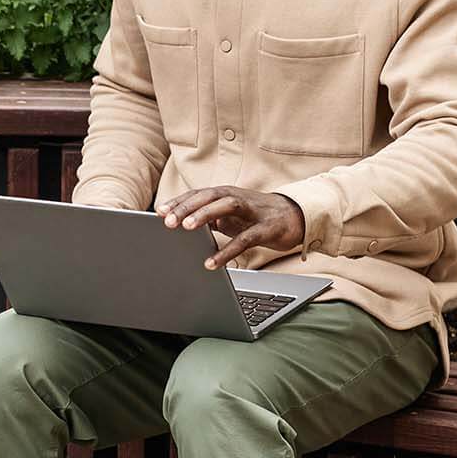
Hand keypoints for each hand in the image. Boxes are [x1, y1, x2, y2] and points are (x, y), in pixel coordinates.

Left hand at [155, 186, 306, 269]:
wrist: (296, 217)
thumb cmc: (255, 217)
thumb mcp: (229, 217)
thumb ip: (207, 218)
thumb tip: (179, 224)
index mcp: (226, 195)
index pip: (199, 194)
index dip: (179, 201)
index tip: (159, 211)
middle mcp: (238, 198)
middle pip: (209, 196)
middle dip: (187, 206)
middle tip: (167, 220)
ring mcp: (254, 211)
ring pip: (227, 206)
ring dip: (205, 215)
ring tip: (186, 228)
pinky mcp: (268, 228)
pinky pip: (245, 239)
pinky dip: (227, 250)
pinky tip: (212, 263)